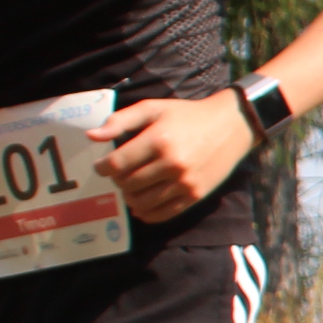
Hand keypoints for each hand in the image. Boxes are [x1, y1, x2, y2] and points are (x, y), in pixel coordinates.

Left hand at [95, 91, 255, 221]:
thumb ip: (121, 120)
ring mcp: (185, 183)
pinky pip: (163, 214)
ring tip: (131, 187)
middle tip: (121, 172)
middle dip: (117, 180)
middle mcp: (172, 164)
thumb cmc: (187, 115)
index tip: (102, 165)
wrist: (231, 126)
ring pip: (142, 202)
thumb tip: (91, 136)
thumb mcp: (154, 108)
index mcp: (159, 140)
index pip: (117, 164)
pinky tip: (142, 205)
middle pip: (127, 184)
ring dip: (129, 197)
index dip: (103, 167)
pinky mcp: (195, 195)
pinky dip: (146, 213)